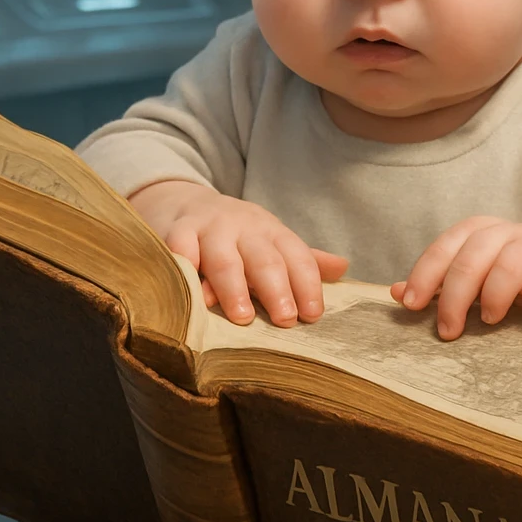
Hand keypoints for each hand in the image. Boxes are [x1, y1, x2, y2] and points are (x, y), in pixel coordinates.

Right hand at [129, 180, 347, 326]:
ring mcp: (210, 228)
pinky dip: (186, 271)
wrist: (184, 202)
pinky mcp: (177, 232)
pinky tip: (194, 295)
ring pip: (224, 257)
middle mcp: (244, 227)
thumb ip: (302, 260)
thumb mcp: (270, 241)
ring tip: (241, 316)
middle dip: (276, 289)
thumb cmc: (236, 235)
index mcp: (272, 232)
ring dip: (234, 287)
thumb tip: (343, 268)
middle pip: (264, 259)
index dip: (307, 285)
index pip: (297, 257)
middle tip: (285, 319)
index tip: (313, 314)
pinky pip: (181, 251)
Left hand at [390, 216, 521, 343]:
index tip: (411, 305)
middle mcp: (508, 237)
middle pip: (473, 258)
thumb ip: (439, 279)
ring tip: (488, 320)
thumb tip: (396, 293)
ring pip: (511, 265)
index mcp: (479, 233)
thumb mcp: (475, 265)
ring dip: (495, 294)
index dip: (426, 275)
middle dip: (455, 296)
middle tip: (447, 331)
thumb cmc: (512, 265)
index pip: (446, 247)